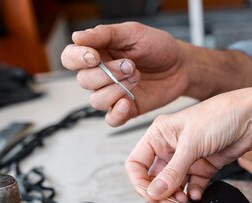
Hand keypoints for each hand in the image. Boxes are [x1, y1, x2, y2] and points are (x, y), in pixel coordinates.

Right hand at [61, 22, 188, 125]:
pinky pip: (110, 119)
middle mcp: (101, 74)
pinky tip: (126, 102)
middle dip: (107, 74)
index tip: (94, 56)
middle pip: (84, 81)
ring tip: (136, 77)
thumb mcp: (132, 33)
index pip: (70, 58)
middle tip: (130, 66)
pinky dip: (116, 113)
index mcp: (98, 52)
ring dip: (115, 90)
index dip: (77, 59)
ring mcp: (113, 93)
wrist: (181, 66)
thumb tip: (77, 37)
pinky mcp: (126, 109)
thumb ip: (104, 34)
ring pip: (95, 101)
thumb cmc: (158, 47)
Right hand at [125, 86, 251, 202]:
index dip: (140, 182)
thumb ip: (172, 171)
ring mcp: (187, 158)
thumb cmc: (220, 116)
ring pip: (172, 185)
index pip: (137, 163)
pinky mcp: (203, 166)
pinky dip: (192, 192)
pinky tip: (198, 194)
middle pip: (154, 178)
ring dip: (176, 195)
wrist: (251, 119)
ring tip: (184, 200)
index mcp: (159, 135)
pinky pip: (191, 185)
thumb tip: (155, 192)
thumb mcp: (191, 144)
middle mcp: (170, 146)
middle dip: (160, 193)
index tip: (152, 195)